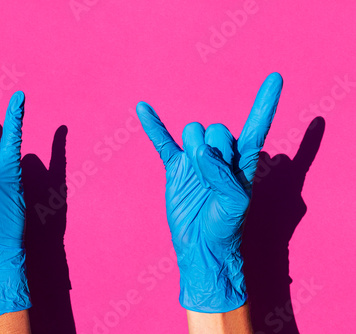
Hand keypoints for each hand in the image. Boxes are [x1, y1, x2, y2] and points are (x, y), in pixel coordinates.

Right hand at [136, 73, 282, 312]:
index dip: (266, 102)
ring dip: (194, 150)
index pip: (257, 124)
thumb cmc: (227, 226)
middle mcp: (221, 154)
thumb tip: (200, 150)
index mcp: (244, 160)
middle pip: (216, 128)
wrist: (201, 245)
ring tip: (198, 178)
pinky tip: (142, 108)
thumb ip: (222, 173)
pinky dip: (153, 126)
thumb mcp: (237, 202)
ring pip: (193, 131)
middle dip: (214, 149)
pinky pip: (162, 141)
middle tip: (214, 178)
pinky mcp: (175, 168)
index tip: (276, 77)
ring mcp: (196, 159)